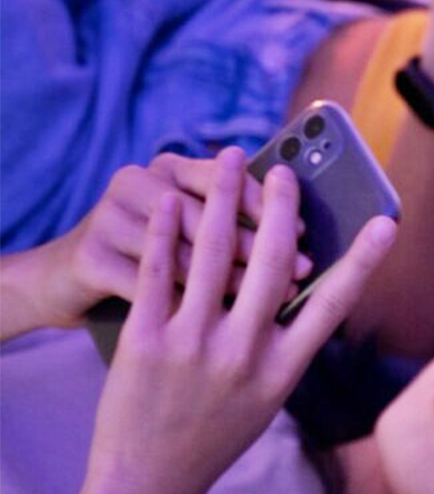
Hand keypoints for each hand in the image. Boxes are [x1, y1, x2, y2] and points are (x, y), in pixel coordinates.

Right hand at [11, 154, 308, 331]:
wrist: (67, 283)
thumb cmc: (148, 259)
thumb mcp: (182, 229)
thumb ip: (227, 223)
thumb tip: (300, 238)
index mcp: (167, 168)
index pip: (225, 176)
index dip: (268, 204)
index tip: (306, 232)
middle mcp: (136, 182)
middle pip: (209, 215)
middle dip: (261, 247)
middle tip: (301, 271)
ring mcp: (108, 217)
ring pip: (184, 253)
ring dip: (235, 282)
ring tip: (272, 303)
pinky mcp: (89, 258)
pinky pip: (150, 286)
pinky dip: (188, 307)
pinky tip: (220, 325)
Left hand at [84, 148, 393, 493]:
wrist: (149, 480)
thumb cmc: (213, 436)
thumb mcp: (265, 399)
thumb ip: (280, 346)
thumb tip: (293, 284)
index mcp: (284, 371)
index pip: (333, 305)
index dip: (363, 260)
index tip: (386, 223)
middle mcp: (245, 355)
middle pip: (273, 263)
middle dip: (282, 207)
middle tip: (284, 171)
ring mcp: (194, 346)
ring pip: (214, 254)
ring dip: (224, 198)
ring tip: (227, 161)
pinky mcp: (146, 340)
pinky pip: (158, 271)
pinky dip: (165, 230)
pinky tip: (167, 200)